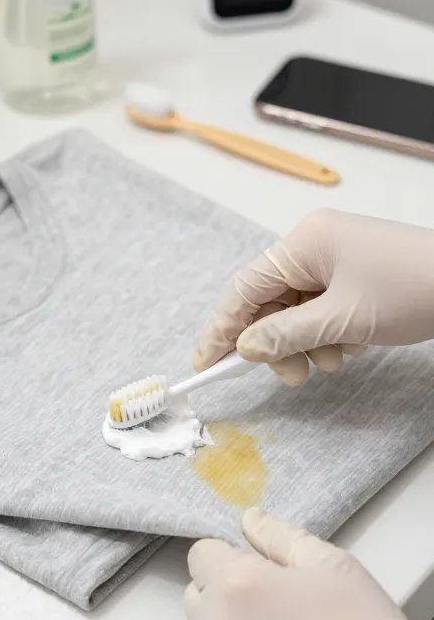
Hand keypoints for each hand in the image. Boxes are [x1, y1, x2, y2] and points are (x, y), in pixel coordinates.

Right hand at [194, 209, 433, 384]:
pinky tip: (351, 346)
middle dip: (276, 343)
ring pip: (296, 310)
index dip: (222, 328)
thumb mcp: (342, 321)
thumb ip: (286, 335)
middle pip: (269, 302)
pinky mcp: (355, 275)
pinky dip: (327, 334)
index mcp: (305, 243)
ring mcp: (336, 259)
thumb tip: (245, 347)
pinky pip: (321, 309)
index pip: (244, 288)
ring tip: (332, 361)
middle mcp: (315, 246)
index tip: (206, 364)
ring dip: (306, 343)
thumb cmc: (414, 288)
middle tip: (292, 376)